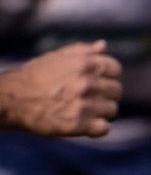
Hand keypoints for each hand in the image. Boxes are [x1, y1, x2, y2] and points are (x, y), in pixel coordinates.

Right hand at [1, 41, 120, 137]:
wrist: (10, 100)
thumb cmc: (33, 76)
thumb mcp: (56, 57)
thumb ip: (82, 51)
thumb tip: (103, 45)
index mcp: (85, 64)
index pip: (115, 69)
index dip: (108, 76)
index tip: (96, 82)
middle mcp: (87, 83)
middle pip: (116, 91)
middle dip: (105, 95)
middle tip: (88, 99)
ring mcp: (84, 104)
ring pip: (112, 110)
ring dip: (101, 112)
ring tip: (84, 111)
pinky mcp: (78, 124)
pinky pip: (104, 128)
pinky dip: (97, 128)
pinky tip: (86, 124)